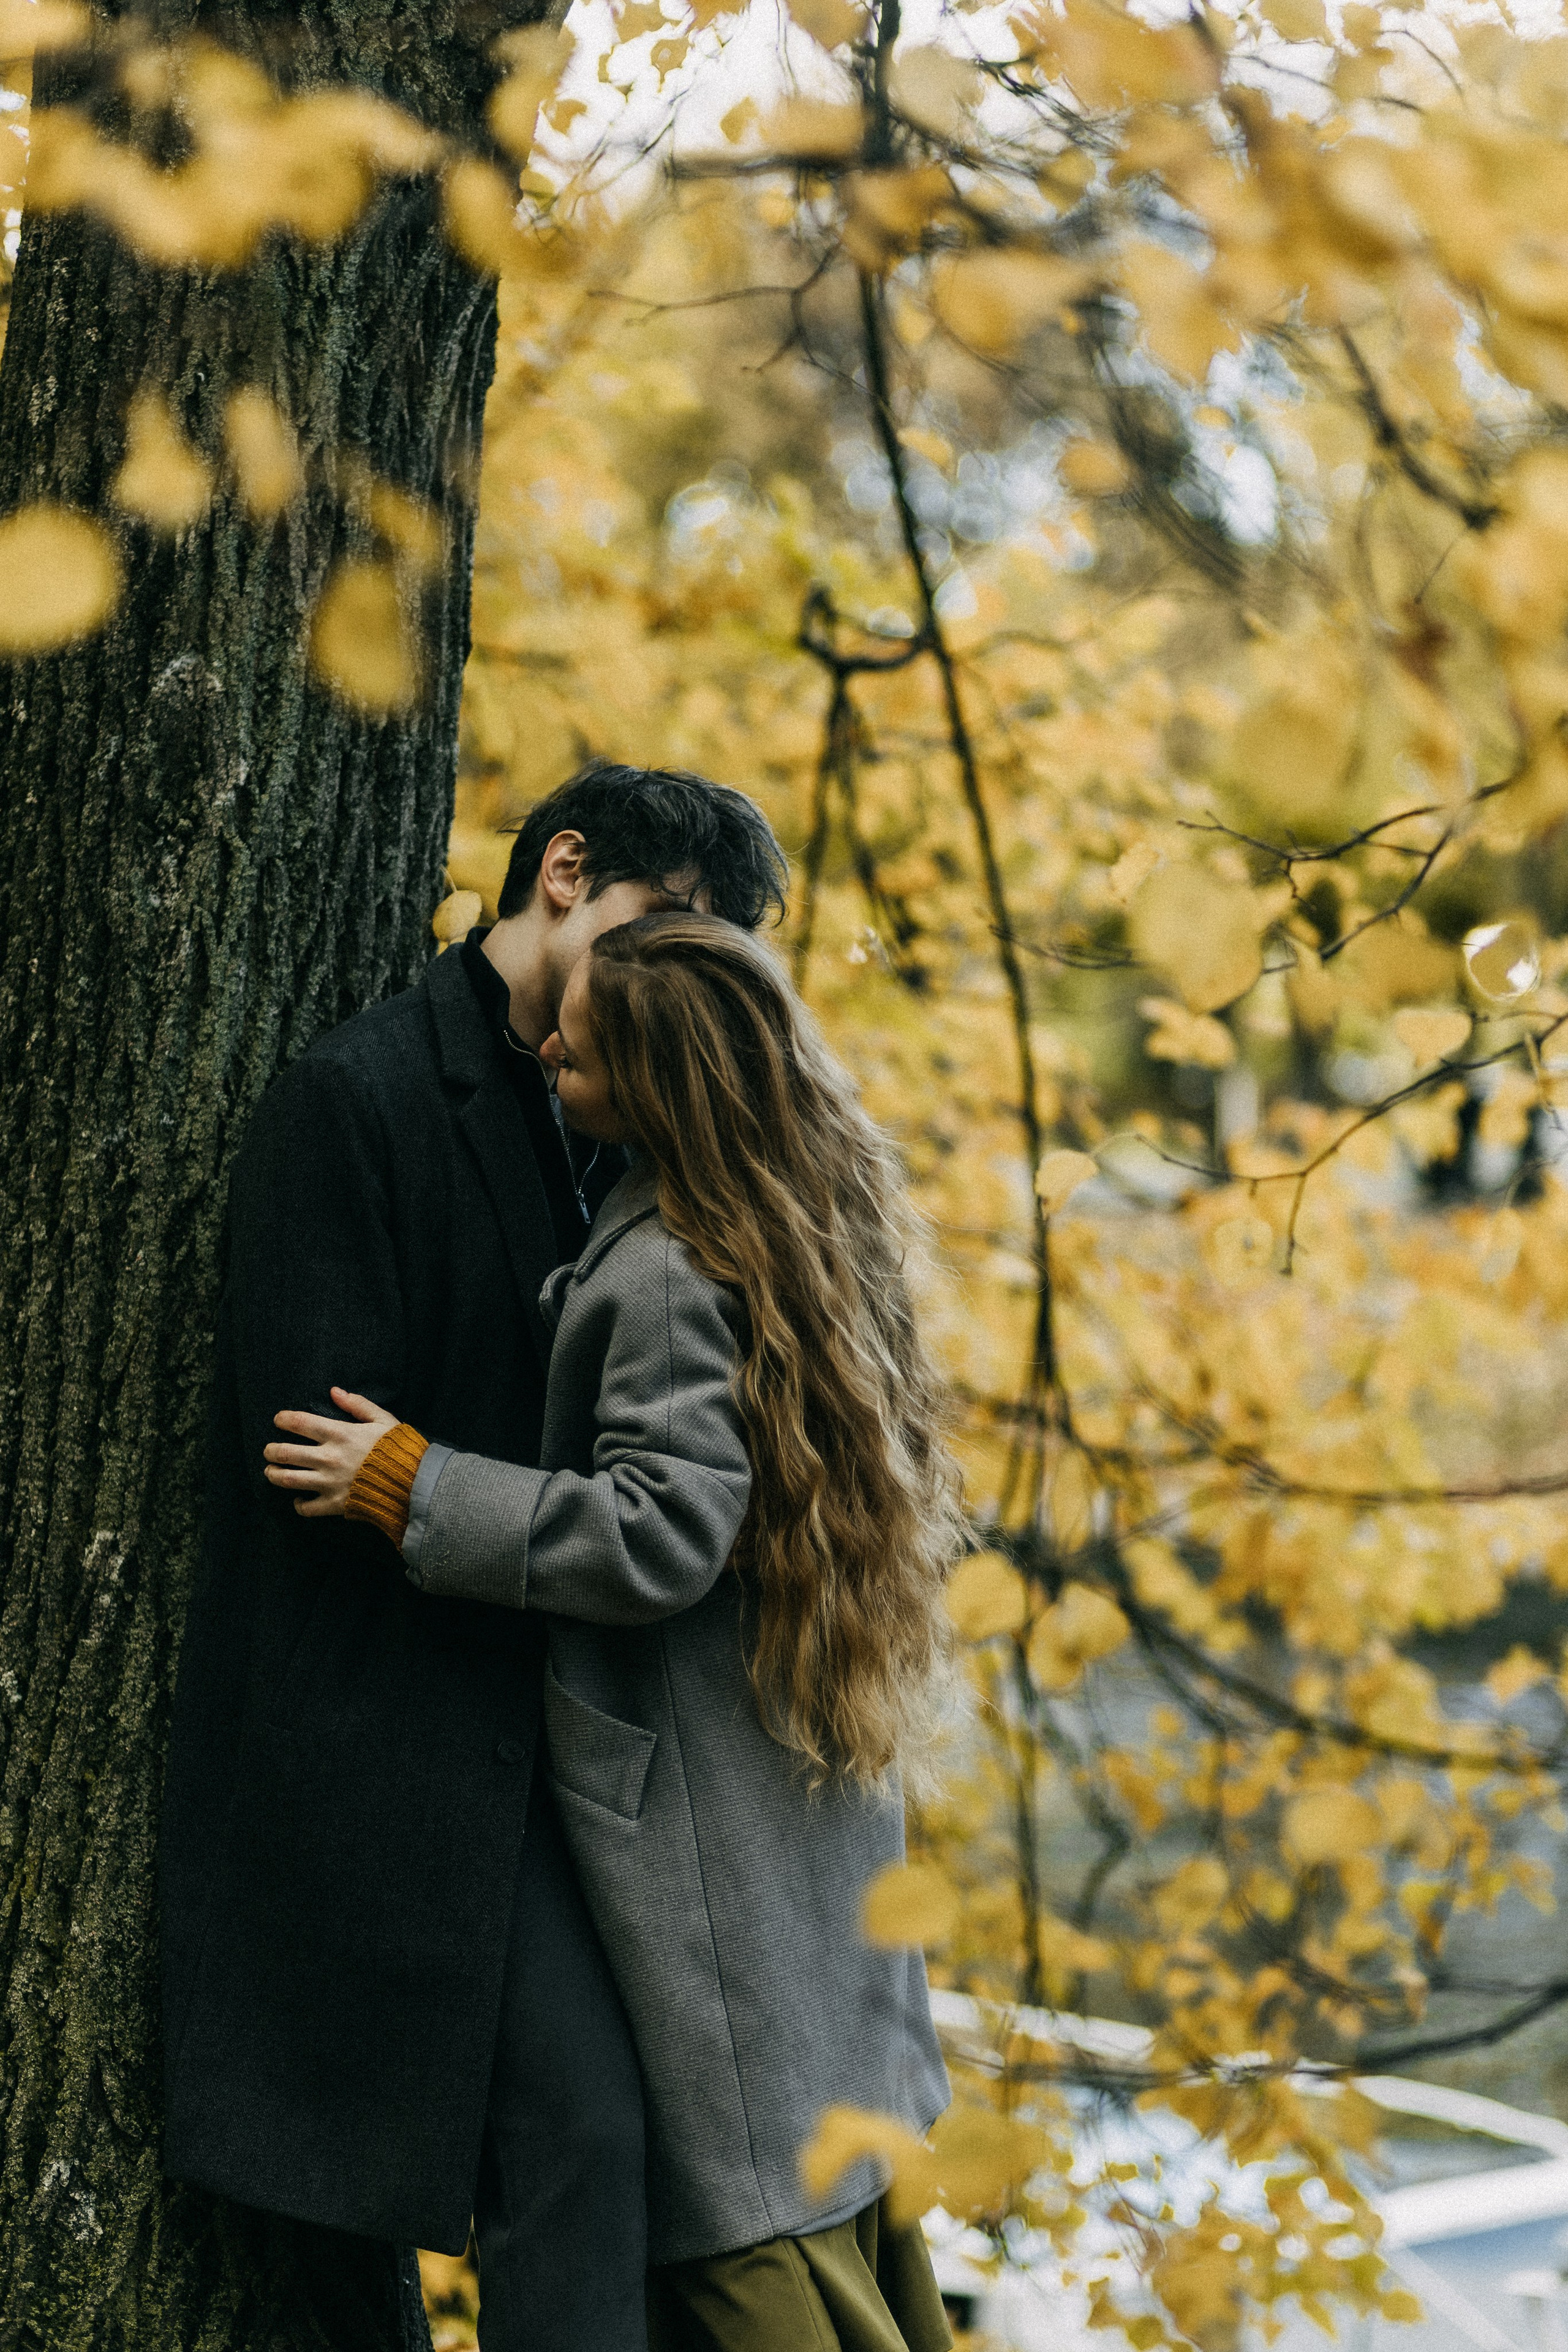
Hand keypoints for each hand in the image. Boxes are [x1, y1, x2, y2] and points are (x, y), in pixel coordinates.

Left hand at [264, 1388, 396, 1516]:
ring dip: (273, 1475)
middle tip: (269, 1450)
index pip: (299, 1422)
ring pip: (287, 1479)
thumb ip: (358, 1404)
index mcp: (339, 1434)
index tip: (278, 1421)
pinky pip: (306, 1508)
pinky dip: (298, 1505)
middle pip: (284, 1452)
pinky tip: (298, 1500)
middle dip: (271, 1450)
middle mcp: (328, 1458)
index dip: (283, 1420)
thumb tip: (334, 1391)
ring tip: (270, 1472)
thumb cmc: (399, 1448)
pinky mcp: (334, 1504)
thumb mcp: (383, 1419)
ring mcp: (329, 1482)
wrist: (412, 1483)